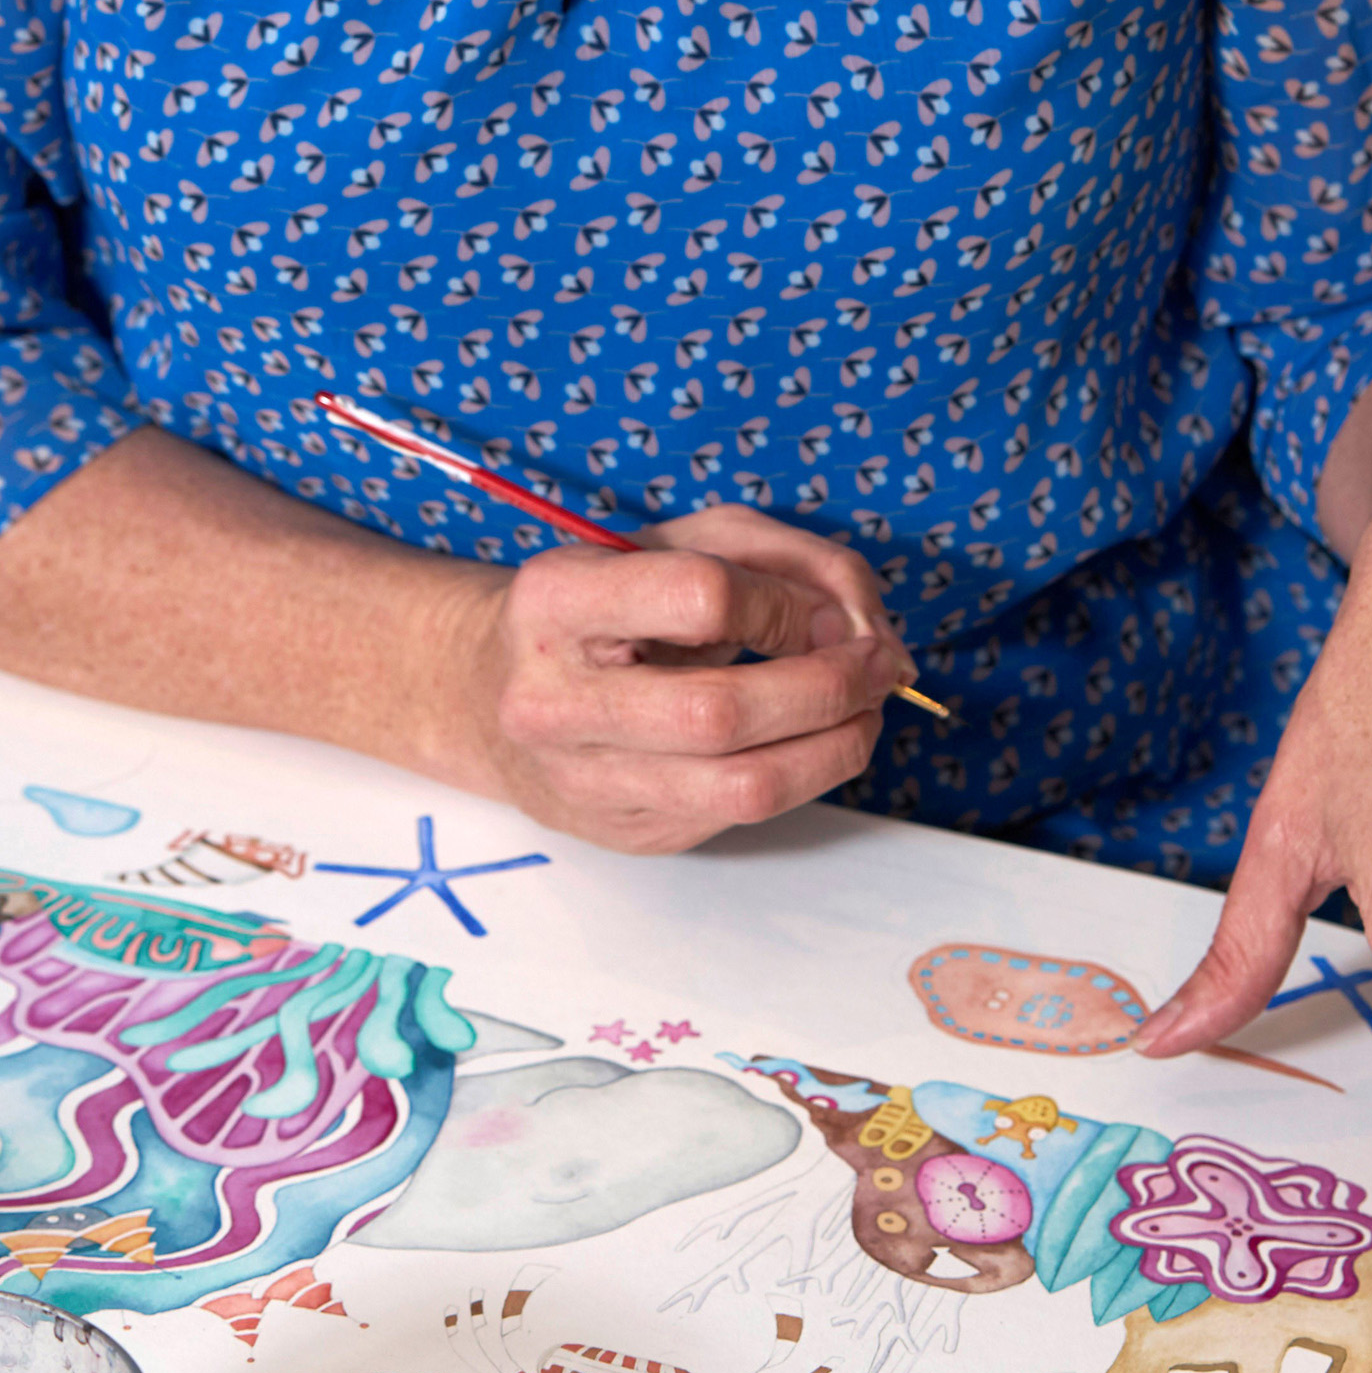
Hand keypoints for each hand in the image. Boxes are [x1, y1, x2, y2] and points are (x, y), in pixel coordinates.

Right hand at [440, 503, 908, 850]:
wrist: (492, 693)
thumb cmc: (603, 604)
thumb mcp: (676, 541)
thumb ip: (777, 558)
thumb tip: (862, 625)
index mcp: (556, 600)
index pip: (702, 597)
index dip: (785, 603)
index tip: (819, 608)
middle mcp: (555, 700)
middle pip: (726, 712)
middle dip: (831, 686)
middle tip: (879, 662)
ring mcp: (585, 781)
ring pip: (746, 786)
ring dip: (837, 745)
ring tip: (865, 707)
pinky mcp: (626, 832)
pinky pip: (742, 814)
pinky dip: (804, 773)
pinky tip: (813, 738)